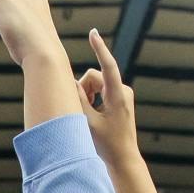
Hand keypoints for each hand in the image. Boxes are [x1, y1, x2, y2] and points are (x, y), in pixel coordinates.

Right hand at [76, 29, 138, 164]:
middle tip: (83, 110)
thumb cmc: (106, 143)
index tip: (93, 33)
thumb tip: (70, 82)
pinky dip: (92, 99)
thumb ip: (77, 99)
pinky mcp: (119, 99)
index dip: (99, 48)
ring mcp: (122, 94)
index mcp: (117, 96)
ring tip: (89, 116)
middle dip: (83, 89)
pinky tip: (94, 116)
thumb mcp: (87, 121)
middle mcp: (123, 91)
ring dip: (87, 96)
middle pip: (94, 77)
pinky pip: (100, 90)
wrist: (123, 159)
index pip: (108, 66)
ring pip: (95, 84)